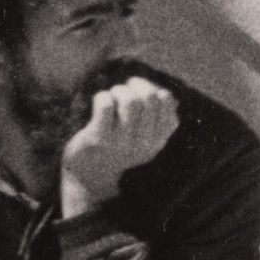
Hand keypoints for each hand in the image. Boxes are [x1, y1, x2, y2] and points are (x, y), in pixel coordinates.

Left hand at [59, 77, 178, 213]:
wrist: (91, 174)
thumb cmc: (117, 147)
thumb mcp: (144, 139)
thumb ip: (158, 120)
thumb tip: (168, 96)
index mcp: (158, 140)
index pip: (167, 102)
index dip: (153, 88)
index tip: (139, 91)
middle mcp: (144, 143)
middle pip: (150, 98)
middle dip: (135, 86)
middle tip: (124, 91)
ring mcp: (122, 142)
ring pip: (130, 100)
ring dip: (119, 91)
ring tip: (112, 97)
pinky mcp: (99, 138)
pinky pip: (106, 105)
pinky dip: (102, 97)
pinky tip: (100, 103)